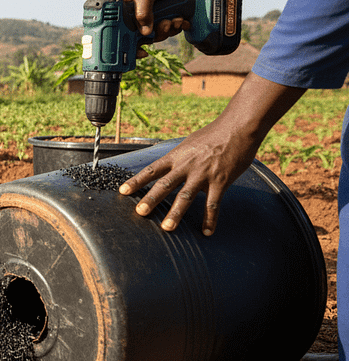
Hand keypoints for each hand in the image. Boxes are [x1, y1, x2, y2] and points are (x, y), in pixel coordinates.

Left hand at [118, 73, 304, 234]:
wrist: (238, 128)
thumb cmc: (214, 134)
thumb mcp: (190, 143)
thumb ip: (179, 158)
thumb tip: (170, 167)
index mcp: (177, 156)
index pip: (152, 170)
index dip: (136, 181)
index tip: (123, 192)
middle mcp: (187, 166)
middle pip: (165, 184)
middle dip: (151, 199)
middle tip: (140, 212)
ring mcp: (203, 174)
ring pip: (185, 196)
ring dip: (175, 213)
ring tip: (166, 227)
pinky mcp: (220, 181)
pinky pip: (213, 204)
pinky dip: (210, 219)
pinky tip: (207, 232)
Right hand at [119, 0, 187, 41]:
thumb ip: (143, 13)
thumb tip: (145, 34)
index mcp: (122, 11)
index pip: (121, 33)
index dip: (130, 46)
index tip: (141, 52)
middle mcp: (132, 15)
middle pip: (141, 37)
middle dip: (157, 34)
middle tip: (165, 25)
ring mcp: (147, 16)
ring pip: (156, 33)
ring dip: (169, 30)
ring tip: (176, 19)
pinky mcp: (159, 15)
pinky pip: (166, 28)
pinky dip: (175, 26)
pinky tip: (181, 20)